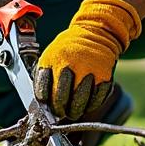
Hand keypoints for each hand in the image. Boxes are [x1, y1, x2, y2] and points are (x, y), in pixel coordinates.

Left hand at [34, 0, 140, 118]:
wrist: (95, 32)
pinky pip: (96, 100)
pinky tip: (86, 105)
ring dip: (75, 111)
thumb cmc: (68, 49)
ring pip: (79, 102)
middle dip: (59, 110)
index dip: (44, 101)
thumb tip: (41, 101)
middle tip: (60, 113)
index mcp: (52, 60)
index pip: (43, 88)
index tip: (46, 105)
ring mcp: (87, 71)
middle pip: (61, 98)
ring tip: (73, 111)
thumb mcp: (51, 55)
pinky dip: (90, 106)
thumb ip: (44, 75)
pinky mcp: (103, 76)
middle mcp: (69, 65)